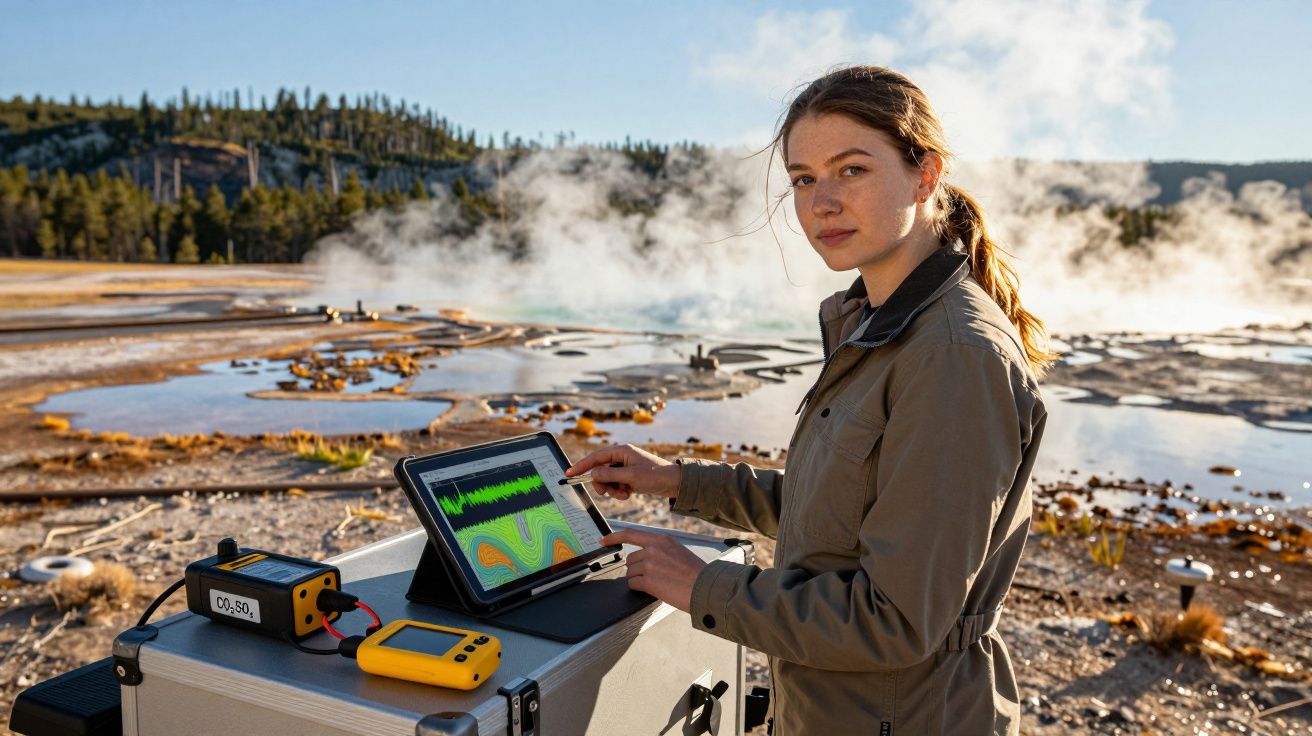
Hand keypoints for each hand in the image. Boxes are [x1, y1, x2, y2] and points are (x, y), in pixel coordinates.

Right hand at [565, 444, 680, 500]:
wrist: (674, 483)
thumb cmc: (655, 475)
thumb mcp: (631, 476)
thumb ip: (610, 475)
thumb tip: (593, 474)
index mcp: (621, 451)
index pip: (596, 457)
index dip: (581, 465)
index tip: (569, 474)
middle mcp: (621, 457)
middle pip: (600, 470)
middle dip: (602, 484)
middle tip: (606, 492)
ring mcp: (625, 467)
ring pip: (607, 480)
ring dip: (612, 490)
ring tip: (624, 494)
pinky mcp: (628, 477)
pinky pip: (615, 485)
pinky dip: (619, 492)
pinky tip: (629, 493)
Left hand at [600, 528, 705, 612]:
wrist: (705, 587)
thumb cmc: (696, 573)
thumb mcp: (678, 551)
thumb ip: (660, 550)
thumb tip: (644, 558)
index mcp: (661, 539)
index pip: (631, 534)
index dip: (614, 537)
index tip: (603, 540)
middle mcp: (654, 549)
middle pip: (630, 559)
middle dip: (637, 570)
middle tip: (654, 577)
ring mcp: (650, 564)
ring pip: (630, 573)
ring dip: (639, 580)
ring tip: (659, 583)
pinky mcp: (648, 580)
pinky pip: (633, 584)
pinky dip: (640, 588)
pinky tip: (654, 589)